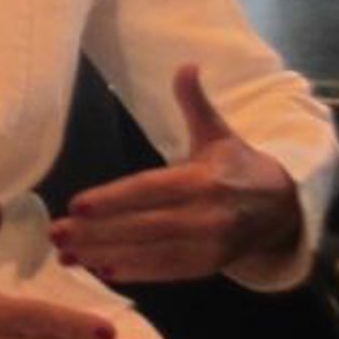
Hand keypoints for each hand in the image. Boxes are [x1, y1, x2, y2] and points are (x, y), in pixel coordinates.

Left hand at [49, 62, 301, 284]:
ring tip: (67, 255)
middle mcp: (207, 215)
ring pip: (149, 252)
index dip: (113, 199)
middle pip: (143, 226)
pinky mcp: (208, 268)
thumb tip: (187, 65)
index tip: (76, 204)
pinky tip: (100, 270)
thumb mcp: (218, 133)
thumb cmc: (238, 166)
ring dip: (105, 255)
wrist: (281, 207)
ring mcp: (208, 246)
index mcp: (205, 179)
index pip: (150, 190)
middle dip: (97, 232)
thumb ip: (195, 103)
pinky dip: (132, 273)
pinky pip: (165, 272)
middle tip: (57, 234)